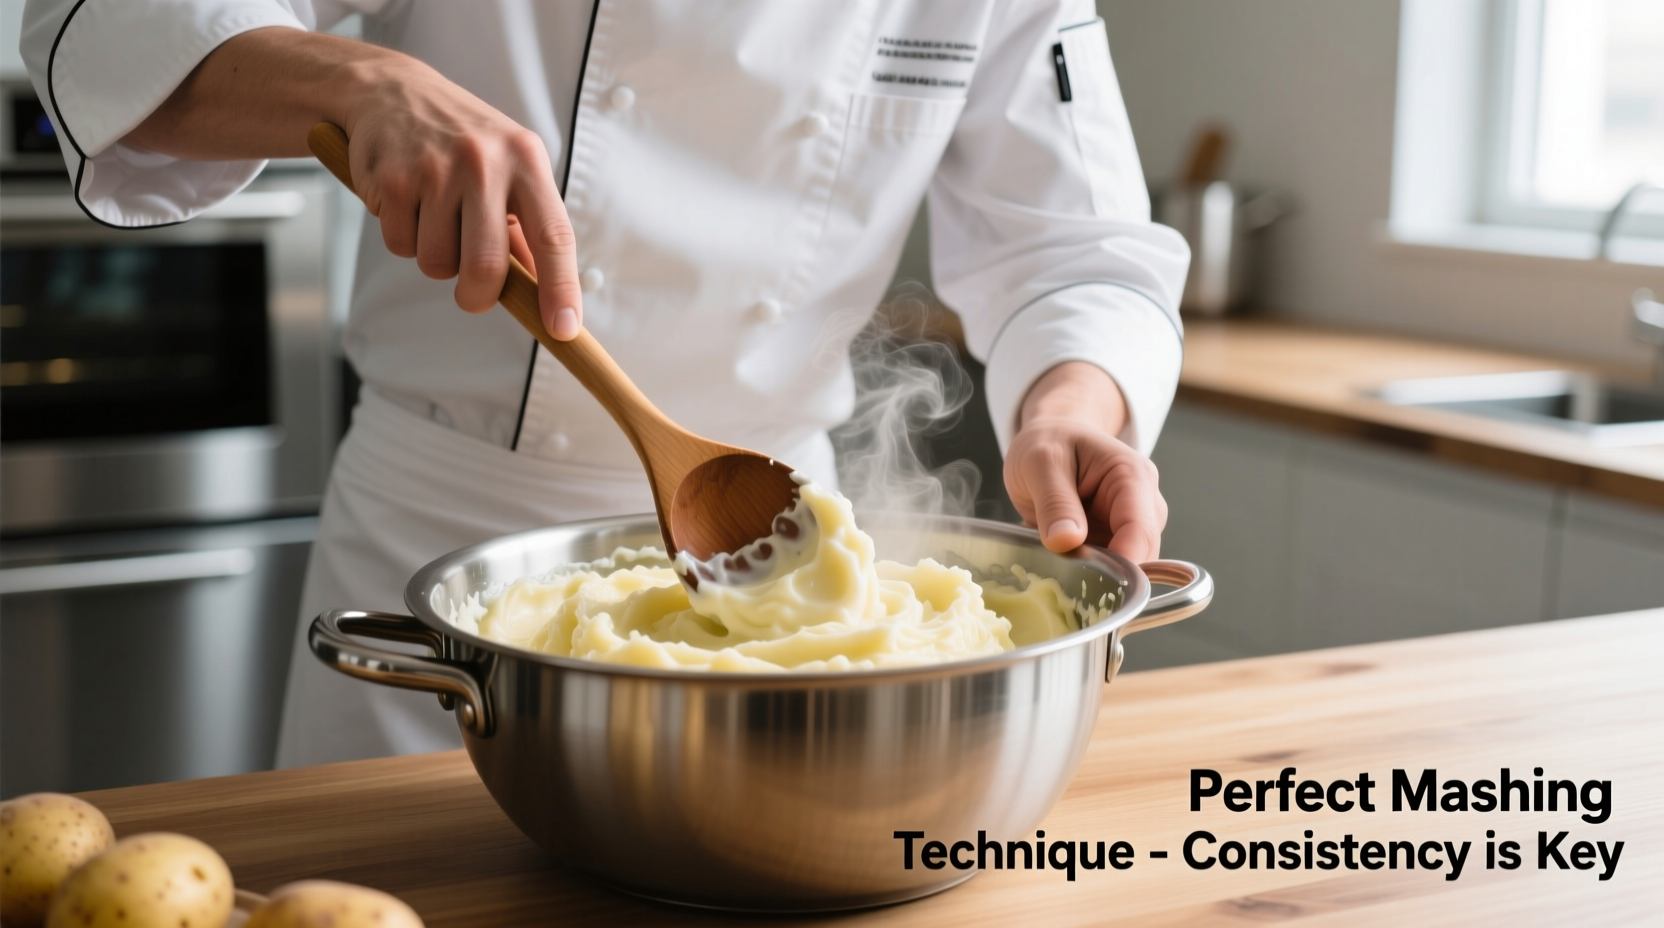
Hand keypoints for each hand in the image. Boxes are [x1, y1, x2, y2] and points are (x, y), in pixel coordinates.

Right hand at [123, 28, 582, 338]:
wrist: (392, 90)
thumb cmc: (463, 139)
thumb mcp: (509, 168)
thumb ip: (526, 228)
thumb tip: (542, 291)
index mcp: (526, 160)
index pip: (553, 236)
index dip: (561, 289)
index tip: (564, 330)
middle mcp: (484, 162)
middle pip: (486, 267)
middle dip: (477, 297)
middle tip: (473, 295)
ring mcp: (435, 169)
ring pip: (437, 263)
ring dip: (436, 259)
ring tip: (435, 218)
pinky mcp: (392, 178)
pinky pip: (401, 245)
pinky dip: (404, 238)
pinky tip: (407, 203)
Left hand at [1003, 363, 1166, 561]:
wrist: (1050, 437)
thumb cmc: (1049, 441)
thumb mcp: (1041, 462)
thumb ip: (1055, 502)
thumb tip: (1067, 542)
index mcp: (1132, 477)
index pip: (1141, 530)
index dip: (1124, 563)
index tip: (1095, 584)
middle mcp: (1143, 504)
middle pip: (1141, 554)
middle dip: (1107, 572)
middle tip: (1065, 576)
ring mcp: (1131, 525)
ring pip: (1126, 567)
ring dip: (1095, 574)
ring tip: (1058, 563)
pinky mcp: (1114, 540)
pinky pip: (1109, 568)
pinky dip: (1087, 572)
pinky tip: (1063, 563)